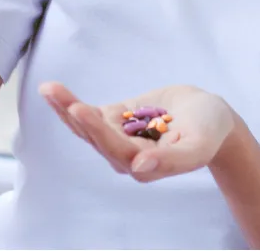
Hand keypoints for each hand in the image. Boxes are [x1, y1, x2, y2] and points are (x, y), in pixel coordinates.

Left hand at [39, 82, 235, 182]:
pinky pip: (92, 113)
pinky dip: (71, 104)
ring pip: (87, 126)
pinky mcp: (117, 119)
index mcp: (145, 166)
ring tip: (49, 89)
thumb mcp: (198, 146)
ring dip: (67, 108)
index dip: (98, 131)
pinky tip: (54, 92)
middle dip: (75, 115)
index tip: (81, 109)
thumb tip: (138, 169)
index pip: (116, 149)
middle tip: (56, 93)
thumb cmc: (208, 131)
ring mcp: (120, 136)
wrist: (210, 116)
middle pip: (95, 137)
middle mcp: (126, 156)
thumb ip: (171, 161)